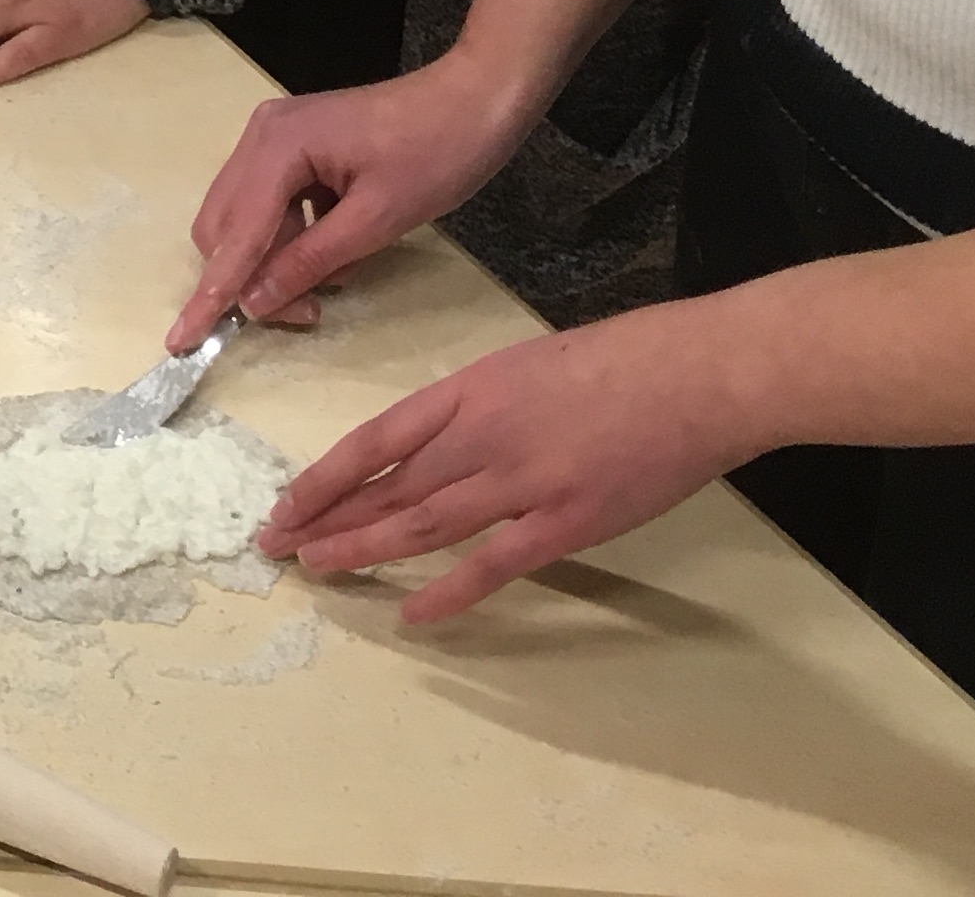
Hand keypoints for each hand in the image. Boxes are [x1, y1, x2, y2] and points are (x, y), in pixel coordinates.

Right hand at [167, 52, 538, 348]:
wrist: (474, 99)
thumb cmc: (435, 156)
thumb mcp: (377, 220)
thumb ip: (310, 261)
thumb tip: (253, 302)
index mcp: (277, 146)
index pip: (234, 234)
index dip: (210, 293)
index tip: (180, 340)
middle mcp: (261, 135)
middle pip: (224, 224)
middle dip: (250, 277)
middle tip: (304, 312)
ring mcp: (273, 135)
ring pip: (244, 217)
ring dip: (271, 259)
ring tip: (325, 285)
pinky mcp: (292, 143)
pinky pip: (268, 202)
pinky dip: (288, 236)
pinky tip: (331, 248)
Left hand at [258, 307, 759, 621]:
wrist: (696, 375)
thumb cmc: (619, 361)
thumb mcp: (524, 365)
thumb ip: (477, 407)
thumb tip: (436, 443)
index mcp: (468, 390)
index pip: (374, 438)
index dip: (324, 476)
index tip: (285, 503)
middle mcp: (481, 436)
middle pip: (387, 486)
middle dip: (326, 517)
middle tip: (277, 546)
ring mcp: (523, 482)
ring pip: (423, 524)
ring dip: (365, 548)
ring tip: (319, 570)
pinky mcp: (567, 523)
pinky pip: (494, 565)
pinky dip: (449, 593)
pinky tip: (411, 613)